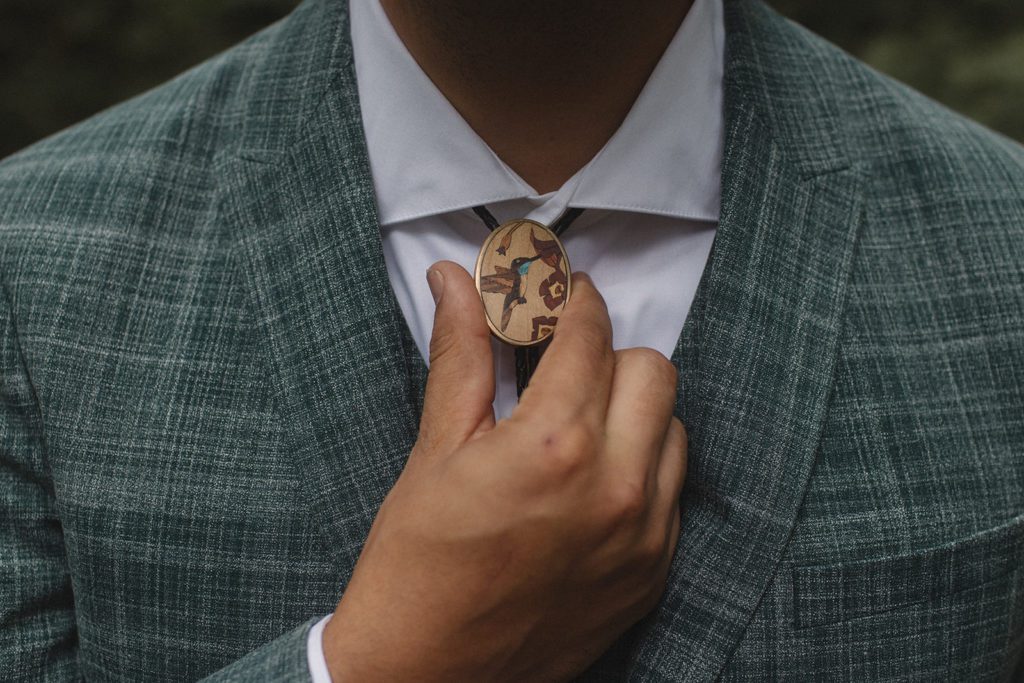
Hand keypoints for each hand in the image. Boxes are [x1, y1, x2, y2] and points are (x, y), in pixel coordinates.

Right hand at [323, 260, 686, 681]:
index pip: (589, 334)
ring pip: (672, 426)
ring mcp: (644, 536)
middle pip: (649, 369)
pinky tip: (593, 478)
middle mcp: (616, 489)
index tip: (556, 294)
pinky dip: (644, 466)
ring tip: (577, 423)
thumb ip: (462, 355)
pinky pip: (674, 490)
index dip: (570, 298)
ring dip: (632, 408)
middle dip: (605, 352)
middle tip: (560, 363)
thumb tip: (456, 283)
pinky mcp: (652, 572)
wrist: (427, 675)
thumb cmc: (416, 567)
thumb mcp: (435, 450)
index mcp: (554, 447)